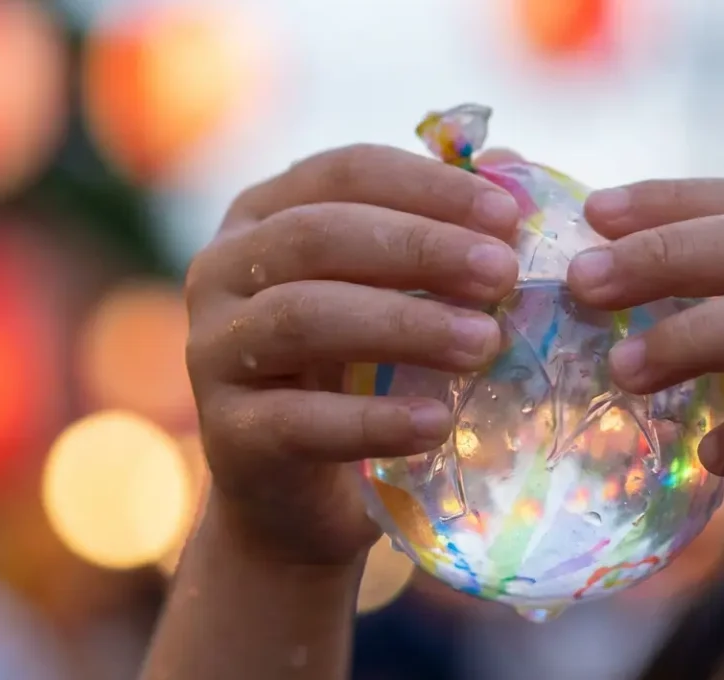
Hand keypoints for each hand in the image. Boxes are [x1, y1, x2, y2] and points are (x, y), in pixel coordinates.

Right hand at [184, 144, 519, 565]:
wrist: (304, 499)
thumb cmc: (359, 377)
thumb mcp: (396, 295)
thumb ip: (439, 236)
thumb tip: (512, 170)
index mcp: (263, 216)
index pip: (344, 173)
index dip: (428, 187)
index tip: (508, 217)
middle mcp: (220, 270)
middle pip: (317, 236)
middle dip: (420, 248)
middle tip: (503, 275)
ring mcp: (211, 352)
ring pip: (302, 317)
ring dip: (405, 326)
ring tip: (484, 344)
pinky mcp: (229, 434)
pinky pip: (301, 420)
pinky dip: (375, 421)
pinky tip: (437, 423)